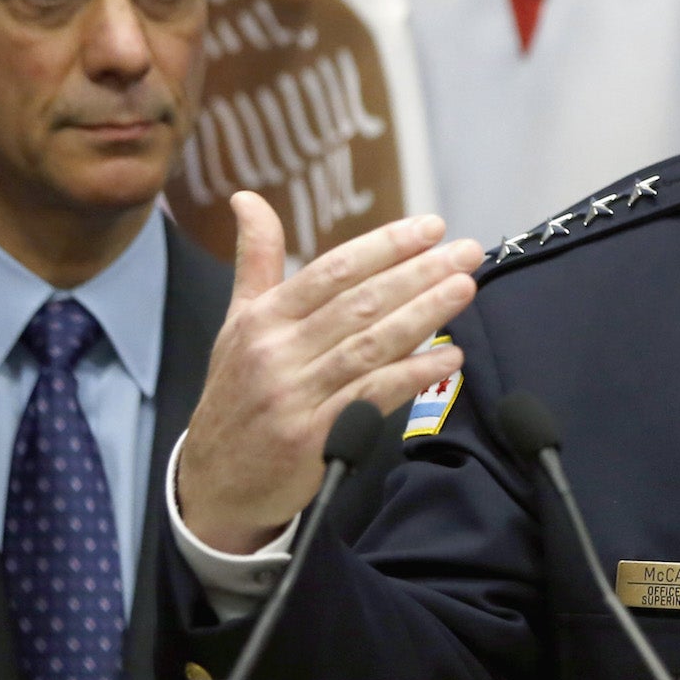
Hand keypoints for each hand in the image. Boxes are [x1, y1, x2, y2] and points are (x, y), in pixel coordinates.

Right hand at [177, 192, 482, 552]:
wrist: (214, 480)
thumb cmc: (236, 392)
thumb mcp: (238, 322)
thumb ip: (256, 260)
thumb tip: (247, 198)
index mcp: (264, 318)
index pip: (333, 271)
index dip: (384, 247)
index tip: (430, 228)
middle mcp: (277, 352)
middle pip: (360, 303)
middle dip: (419, 274)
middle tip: (465, 253)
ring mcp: (295, 395)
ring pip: (371, 346)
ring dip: (424, 315)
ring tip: (464, 289)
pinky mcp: (314, 437)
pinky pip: (372, 396)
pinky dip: (412, 374)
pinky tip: (448, 356)